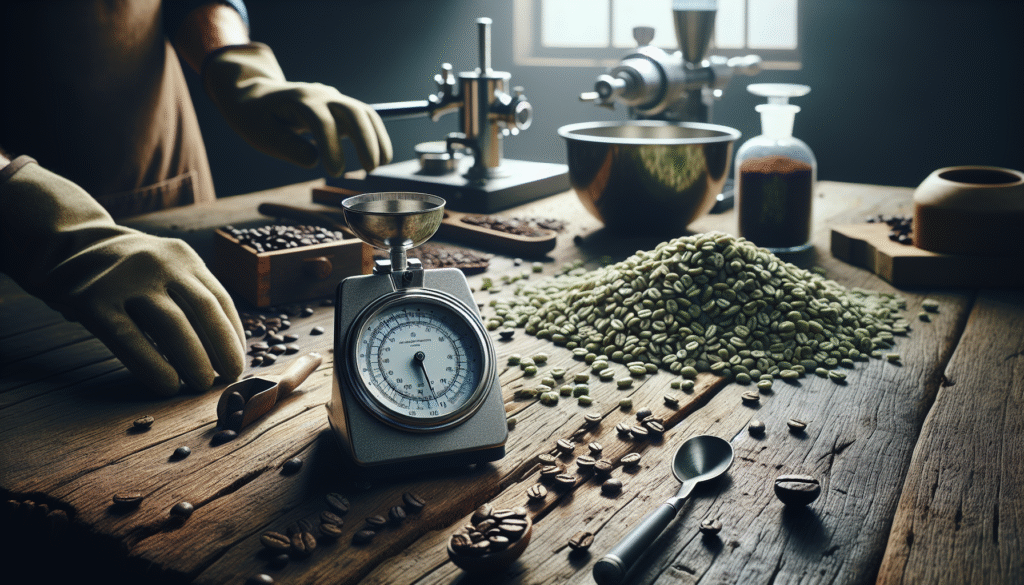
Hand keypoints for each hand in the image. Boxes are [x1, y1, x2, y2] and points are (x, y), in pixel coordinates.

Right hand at [0, 159, 245, 395]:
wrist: (63, 242)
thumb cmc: (125, 271)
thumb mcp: (163, 267)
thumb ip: (188, 296)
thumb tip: (221, 350)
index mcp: (183, 257)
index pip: (219, 299)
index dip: (233, 335)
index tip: (239, 362)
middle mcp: (160, 263)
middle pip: (203, 311)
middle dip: (222, 350)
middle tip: (229, 379)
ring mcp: (126, 280)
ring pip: (172, 326)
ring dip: (194, 360)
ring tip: (201, 385)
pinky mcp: (93, 300)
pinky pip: (130, 339)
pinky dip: (153, 366)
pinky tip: (166, 385)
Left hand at [202, 42, 392, 175]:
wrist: (257, 95)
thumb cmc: (256, 117)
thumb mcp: (260, 133)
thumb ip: (285, 146)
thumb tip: (313, 160)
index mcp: (298, 101)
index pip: (321, 121)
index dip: (331, 147)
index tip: (334, 173)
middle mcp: (320, 95)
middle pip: (351, 111)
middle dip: (365, 139)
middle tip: (370, 169)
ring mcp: (333, 99)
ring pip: (363, 112)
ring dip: (377, 137)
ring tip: (381, 164)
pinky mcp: (340, 107)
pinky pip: (365, 117)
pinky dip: (376, 135)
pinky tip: (381, 156)